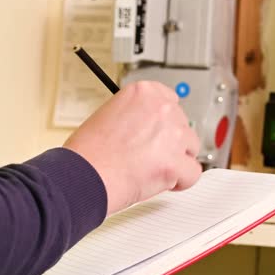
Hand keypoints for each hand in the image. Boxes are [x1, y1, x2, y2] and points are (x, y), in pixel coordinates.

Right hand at [64, 80, 201, 215]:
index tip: (154, 133)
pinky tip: (159, 182)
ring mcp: (172, 134)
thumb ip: (135, 117)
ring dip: (175, 161)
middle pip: (183, 125)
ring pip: (190, 149)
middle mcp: (161, 108)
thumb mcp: (109, 115)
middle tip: (146, 156)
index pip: (170, 101)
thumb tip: (150, 129)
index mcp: (143, 92)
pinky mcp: (175, 163)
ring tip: (148, 169)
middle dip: (168, 143)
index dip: (162, 123)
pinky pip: (192, 173)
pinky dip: (179, 182)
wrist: (82, 176)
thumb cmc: (87, 153)